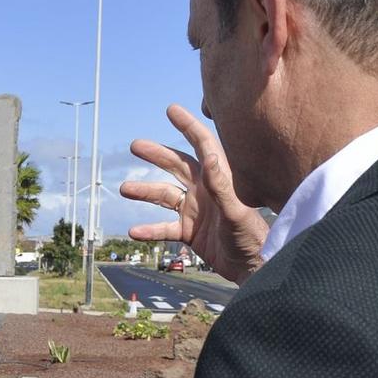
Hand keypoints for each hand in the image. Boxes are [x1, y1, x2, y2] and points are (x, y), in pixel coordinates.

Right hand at [119, 104, 270, 284]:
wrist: (253, 268)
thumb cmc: (252, 237)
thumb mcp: (236, 211)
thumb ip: (222, 186)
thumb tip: (211, 157)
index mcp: (219, 179)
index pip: (202, 145)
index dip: (187, 126)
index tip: (171, 110)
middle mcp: (204, 191)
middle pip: (176, 166)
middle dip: (156, 155)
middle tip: (135, 146)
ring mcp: (195, 210)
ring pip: (165, 196)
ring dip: (145, 193)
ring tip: (124, 189)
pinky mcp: (189, 232)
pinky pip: (164, 228)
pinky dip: (149, 229)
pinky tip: (133, 232)